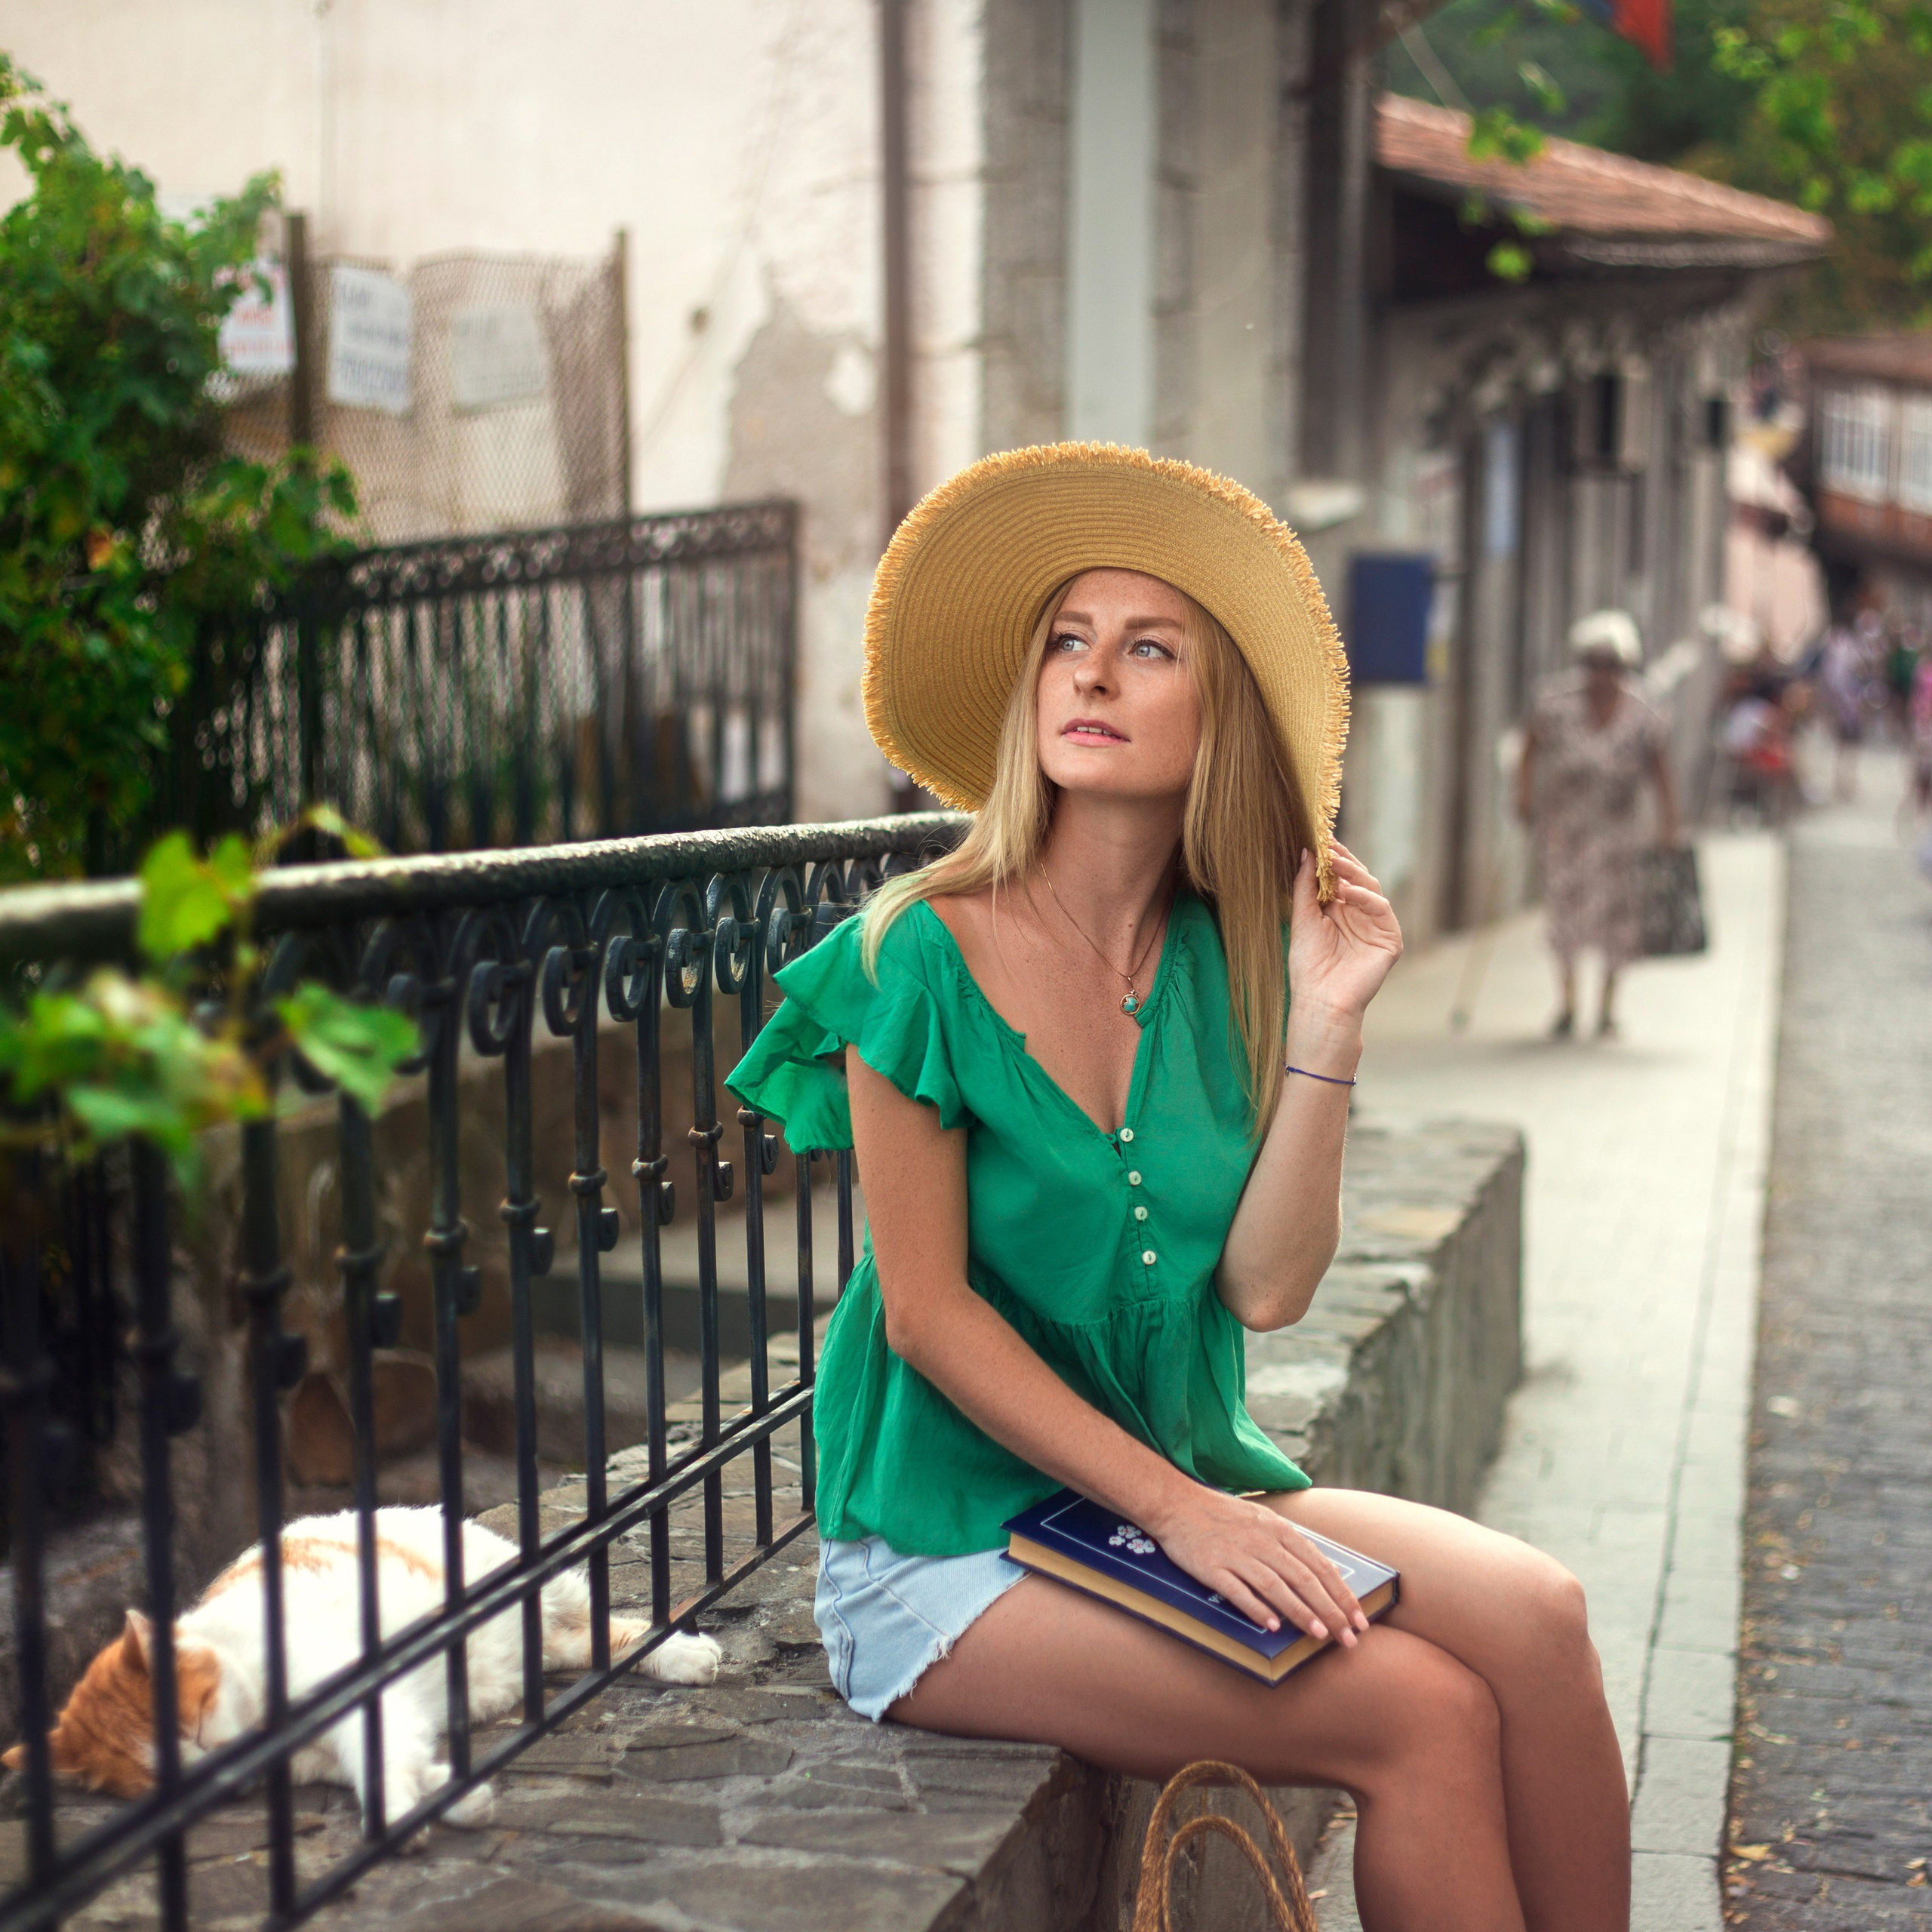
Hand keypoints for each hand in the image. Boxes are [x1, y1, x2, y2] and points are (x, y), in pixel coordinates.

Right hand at [1145, 1487, 1369, 1644]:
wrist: (1175, 1502)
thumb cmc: (1221, 1514)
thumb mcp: (1260, 1520)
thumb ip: (1287, 1543)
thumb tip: (1317, 1574)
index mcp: (1277, 1529)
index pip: (1319, 1566)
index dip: (1342, 1594)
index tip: (1359, 1619)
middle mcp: (1261, 1541)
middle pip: (1303, 1578)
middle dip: (1330, 1610)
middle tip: (1348, 1638)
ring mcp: (1236, 1553)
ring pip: (1276, 1586)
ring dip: (1301, 1612)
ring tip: (1319, 1635)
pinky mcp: (1212, 1566)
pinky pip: (1238, 1590)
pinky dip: (1257, 1608)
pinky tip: (1273, 1626)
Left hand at [1289, 842, 1401, 1026]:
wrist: (1320, 999)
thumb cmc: (1308, 965)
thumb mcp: (1302, 918)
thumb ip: (1305, 885)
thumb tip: (1307, 852)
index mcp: (1338, 911)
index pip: (1339, 877)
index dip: (1332, 859)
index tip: (1320, 839)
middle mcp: (1358, 915)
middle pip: (1357, 879)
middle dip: (1343, 861)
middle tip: (1329, 846)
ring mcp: (1375, 926)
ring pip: (1371, 889)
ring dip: (1353, 874)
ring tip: (1335, 865)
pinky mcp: (1389, 939)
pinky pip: (1382, 909)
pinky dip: (1367, 898)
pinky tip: (1348, 892)